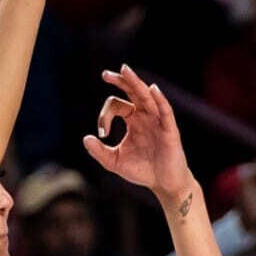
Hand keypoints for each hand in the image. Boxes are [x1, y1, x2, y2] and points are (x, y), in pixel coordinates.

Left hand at [82, 65, 191, 200]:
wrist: (164, 184)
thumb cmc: (142, 171)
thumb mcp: (115, 162)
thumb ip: (100, 152)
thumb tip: (85, 139)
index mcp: (133, 120)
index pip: (116, 105)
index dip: (105, 115)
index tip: (101, 133)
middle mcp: (145, 116)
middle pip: (133, 91)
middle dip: (121, 81)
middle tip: (105, 74)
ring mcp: (158, 121)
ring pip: (147, 96)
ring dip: (136, 83)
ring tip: (125, 70)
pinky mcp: (169, 129)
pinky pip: (165, 111)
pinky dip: (160, 99)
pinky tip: (152, 89)